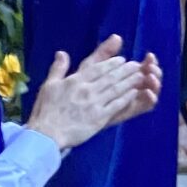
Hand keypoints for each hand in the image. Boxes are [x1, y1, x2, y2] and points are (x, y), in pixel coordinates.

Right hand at [26, 37, 160, 151]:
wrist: (47, 134)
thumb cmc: (46, 111)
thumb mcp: (48, 85)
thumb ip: (58, 68)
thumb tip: (62, 53)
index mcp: (75, 81)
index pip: (98, 68)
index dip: (112, 63)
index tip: (121, 60)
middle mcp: (87, 89)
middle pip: (111, 76)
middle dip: (126, 70)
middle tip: (136, 65)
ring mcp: (95, 104)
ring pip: (116, 89)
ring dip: (130, 81)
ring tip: (140, 76)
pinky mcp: (100, 118)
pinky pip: (117, 105)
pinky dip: (127, 97)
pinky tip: (134, 93)